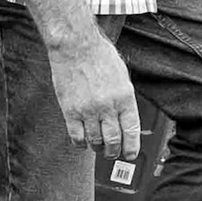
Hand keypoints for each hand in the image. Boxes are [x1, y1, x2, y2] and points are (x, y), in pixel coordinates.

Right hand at [50, 34, 141, 162]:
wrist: (75, 46)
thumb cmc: (99, 56)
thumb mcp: (122, 76)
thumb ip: (124, 99)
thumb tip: (125, 118)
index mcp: (124, 97)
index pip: (131, 131)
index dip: (131, 148)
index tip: (130, 154)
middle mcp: (108, 106)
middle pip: (113, 141)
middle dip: (114, 151)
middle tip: (112, 153)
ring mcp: (88, 110)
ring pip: (95, 141)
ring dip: (97, 148)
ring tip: (97, 147)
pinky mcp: (70, 111)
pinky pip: (76, 136)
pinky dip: (81, 143)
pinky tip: (82, 141)